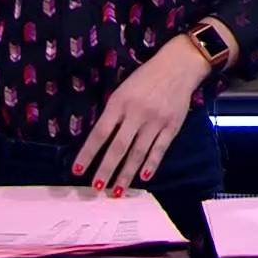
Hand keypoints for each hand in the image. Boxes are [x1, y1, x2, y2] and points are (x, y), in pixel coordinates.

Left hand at [73, 37, 211, 197]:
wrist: (179, 66)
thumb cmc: (146, 77)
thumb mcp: (123, 89)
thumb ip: (113, 112)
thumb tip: (101, 140)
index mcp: (120, 102)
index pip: (100, 133)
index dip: (88, 153)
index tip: (78, 170)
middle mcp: (137, 113)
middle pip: (118, 147)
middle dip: (106, 170)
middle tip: (97, 188)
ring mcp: (156, 121)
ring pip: (138, 153)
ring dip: (126, 174)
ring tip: (117, 191)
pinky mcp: (172, 126)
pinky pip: (160, 149)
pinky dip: (151, 164)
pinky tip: (144, 178)